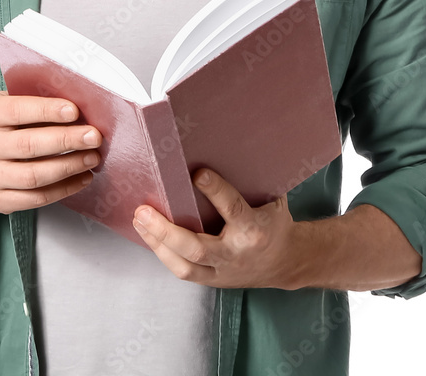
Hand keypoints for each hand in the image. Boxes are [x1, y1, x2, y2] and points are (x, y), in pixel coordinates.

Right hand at [0, 91, 102, 213]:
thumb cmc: (4, 127)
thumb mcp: (11, 105)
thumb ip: (37, 101)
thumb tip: (79, 104)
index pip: (17, 111)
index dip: (47, 111)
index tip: (74, 111)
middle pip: (28, 145)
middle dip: (66, 140)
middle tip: (94, 136)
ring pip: (34, 176)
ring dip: (69, 167)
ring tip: (92, 157)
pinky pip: (36, 198)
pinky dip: (64, 189)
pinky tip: (83, 177)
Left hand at [131, 168, 300, 288]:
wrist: (285, 262)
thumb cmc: (274, 222)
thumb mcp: (272, 199)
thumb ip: (251, 180)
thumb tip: (224, 145)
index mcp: (255, 229)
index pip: (233, 209)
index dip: (216, 190)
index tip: (197, 172)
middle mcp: (236, 254)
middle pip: (198, 248)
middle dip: (167, 231)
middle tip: (144, 211)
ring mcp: (223, 271)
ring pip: (185, 266)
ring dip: (158, 244)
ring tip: (139, 221)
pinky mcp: (213, 280)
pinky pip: (184, 272)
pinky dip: (163, 254)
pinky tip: (149, 236)